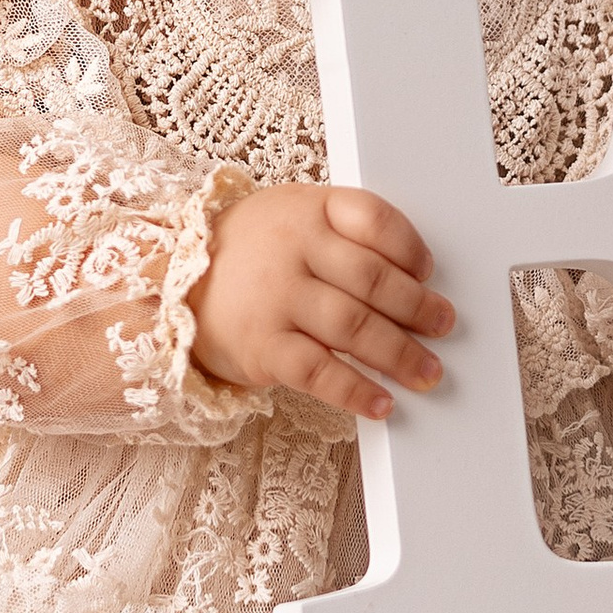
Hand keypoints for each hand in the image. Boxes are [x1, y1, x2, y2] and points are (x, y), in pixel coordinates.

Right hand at [192, 183, 454, 420]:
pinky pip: (319, 372)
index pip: (373, 218)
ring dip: (400, 354)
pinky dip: (356, 390)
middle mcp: (291, 249)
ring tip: (427, 371)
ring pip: (355, 327)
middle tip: (443, 325)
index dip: (410, 247)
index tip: (428, 273)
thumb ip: (342, 234)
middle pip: (374, 279)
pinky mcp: (261, 347)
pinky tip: (381, 403)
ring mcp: (275, 298)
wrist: (169, 288)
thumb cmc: (247, 255)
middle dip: (418, 308)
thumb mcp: (288, 218)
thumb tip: (413, 279)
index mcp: (306, 210)